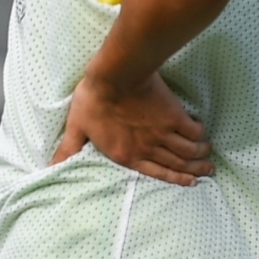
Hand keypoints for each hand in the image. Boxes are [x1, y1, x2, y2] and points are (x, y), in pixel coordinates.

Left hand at [51, 70, 212, 185]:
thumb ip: (69, 149)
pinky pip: (193, 132)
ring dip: (200, 156)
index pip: (156, 173)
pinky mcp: (175, 117)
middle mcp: (148, 149)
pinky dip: (200, 135)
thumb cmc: (93, 99)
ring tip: (208, 156)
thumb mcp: (77, 126)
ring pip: (189, 152)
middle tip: (208, 172)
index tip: (190, 182)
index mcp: (127, 155)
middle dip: (194, 171)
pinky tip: (202, 133)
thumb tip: (50, 167)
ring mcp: (163, 134)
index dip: (174, 179)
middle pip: (178, 164)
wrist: (114, 76)